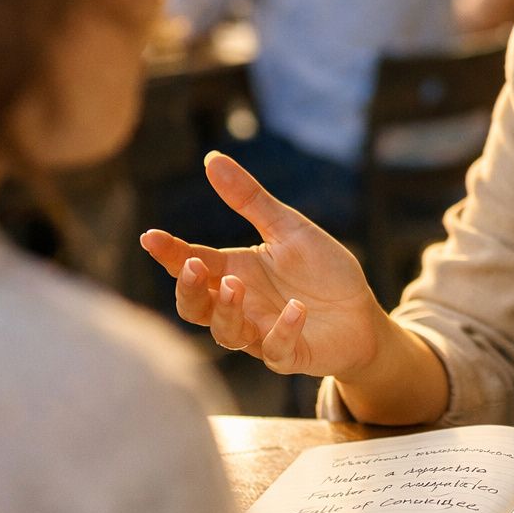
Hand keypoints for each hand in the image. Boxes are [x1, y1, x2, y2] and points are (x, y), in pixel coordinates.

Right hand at [140, 152, 388, 377]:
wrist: (363, 314)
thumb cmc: (322, 272)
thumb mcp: (289, 228)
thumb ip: (249, 200)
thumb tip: (212, 158)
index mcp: (235, 271)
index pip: (193, 262)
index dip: (170, 253)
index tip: (150, 237)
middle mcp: (241, 306)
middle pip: (194, 306)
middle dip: (187, 289)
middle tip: (193, 266)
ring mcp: (262, 333)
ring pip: (226, 333)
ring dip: (225, 311)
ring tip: (233, 286)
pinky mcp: (291, 354)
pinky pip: (277, 349)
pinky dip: (283, 330)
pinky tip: (296, 310)